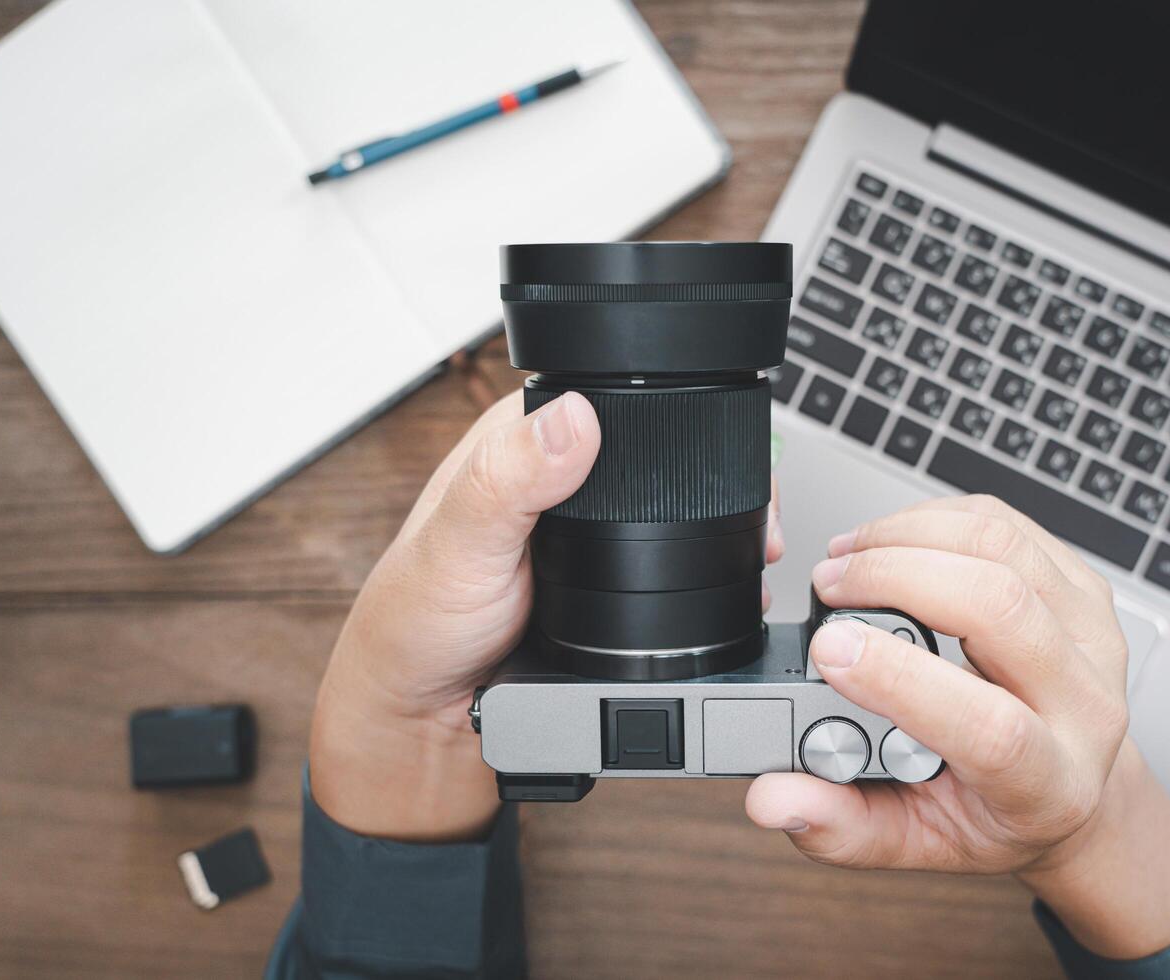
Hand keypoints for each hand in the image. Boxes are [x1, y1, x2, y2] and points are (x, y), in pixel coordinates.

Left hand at [310, 389, 784, 841]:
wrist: (427, 717)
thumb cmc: (416, 624)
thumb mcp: (461, 545)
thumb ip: (507, 479)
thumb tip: (574, 419)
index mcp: (517, 437)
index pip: (610, 397)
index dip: (673, 419)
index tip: (721, 461)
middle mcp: (552, 472)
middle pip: (655, 454)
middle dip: (711, 484)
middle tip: (752, 525)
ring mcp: (582, 527)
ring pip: (667, 509)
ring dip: (711, 532)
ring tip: (744, 555)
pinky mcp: (603, 575)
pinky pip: (663, 561)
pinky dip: (694, 574)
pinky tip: (710, 588)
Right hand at [746, 495, 1169, 957]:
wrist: (1070, 789)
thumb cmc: (991, 813)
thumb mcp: (914, 841)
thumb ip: (839, 825)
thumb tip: (775, 798)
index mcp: (1046, 783)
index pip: (991, 727)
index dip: (902, 681)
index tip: (827, 650)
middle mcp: (1084, 704)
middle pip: (1000, 608)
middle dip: (893, 577)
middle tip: (827, 584)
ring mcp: (1093, 636)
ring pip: (1002, 549)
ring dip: (909, 535)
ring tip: (850, 555)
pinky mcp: (1083, 588)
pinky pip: (1008, 525)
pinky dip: (935, 519)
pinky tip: (894, 540)